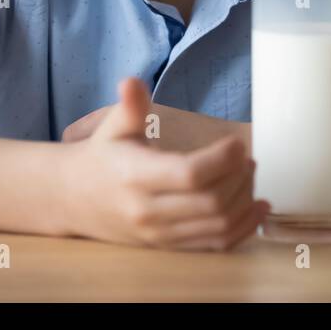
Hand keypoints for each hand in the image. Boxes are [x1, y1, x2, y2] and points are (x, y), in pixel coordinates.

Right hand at [58, 77, 268, 250]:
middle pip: (211, 202)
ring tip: (250, 176)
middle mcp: (148, 211)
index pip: (189, 174)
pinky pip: (216, 245)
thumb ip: (129, 106)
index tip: (236, 143)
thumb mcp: (111, 127)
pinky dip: (243, 229)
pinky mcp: (169, 247)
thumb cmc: (101, 156)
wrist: (73, 198)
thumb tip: (131, 82)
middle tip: (247, 158)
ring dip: (245, 201)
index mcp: (135, 177)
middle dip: (239, 179)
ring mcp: (160, 234)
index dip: (222, 160)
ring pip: (218, 226)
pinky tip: (257, 208)